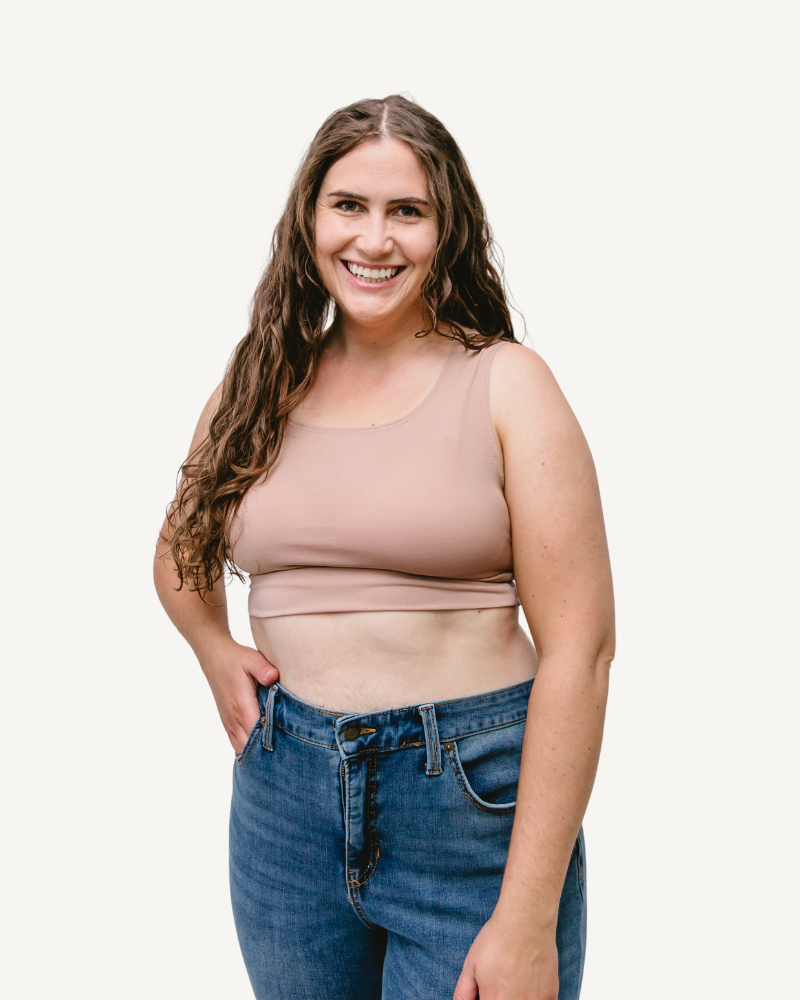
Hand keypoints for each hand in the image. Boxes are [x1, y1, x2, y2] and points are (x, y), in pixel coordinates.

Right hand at [199, 639, 279, 754]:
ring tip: (275, 755)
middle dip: (266, 752)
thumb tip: (274, 677)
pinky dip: (247, 748)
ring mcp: (229, 722)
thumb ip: (264, 669)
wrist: (215, 657)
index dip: (271, 743)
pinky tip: (260, 749)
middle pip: (250, 747)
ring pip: (241, 747)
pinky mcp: (227, 721)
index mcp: (242, 706)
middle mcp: (234, 718)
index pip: (257, 735)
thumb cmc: (236, 659)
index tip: (287, 748)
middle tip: (286, 754)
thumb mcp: (251, 659)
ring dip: (256, 752)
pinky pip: (236, 743)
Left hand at [453, 913, 557, 999]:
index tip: (487, 992)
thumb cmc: (497, 941)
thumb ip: (464, 992)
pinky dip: (535, 997)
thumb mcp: (471, 965)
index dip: (486, 999)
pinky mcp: (551, 994)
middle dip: (500, 997)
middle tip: (501, 983)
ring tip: (514, 982)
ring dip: (518, 997)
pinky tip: (529, 985)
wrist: (526, 921)